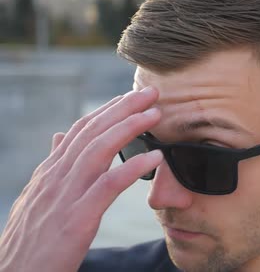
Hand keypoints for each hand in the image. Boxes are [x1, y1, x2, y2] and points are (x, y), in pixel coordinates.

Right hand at [0, 87, 163, 271]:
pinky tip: (156, 157)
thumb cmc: (31, 239)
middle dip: (124, 108)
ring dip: (130, 127)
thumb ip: (53, 166)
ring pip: (99, 150)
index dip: (108, 109)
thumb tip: (60, 136)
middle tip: (151, 92)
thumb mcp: (38, 197)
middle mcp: (57, 176)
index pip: (81, 130)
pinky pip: (108, 186)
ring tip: (156, 114)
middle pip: (93, 131)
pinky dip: (133, 167)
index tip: (132, 96)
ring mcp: (66, 196)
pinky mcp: (77, 218)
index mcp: (51, 171)